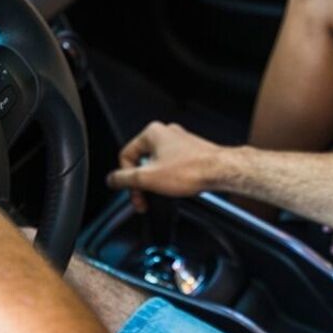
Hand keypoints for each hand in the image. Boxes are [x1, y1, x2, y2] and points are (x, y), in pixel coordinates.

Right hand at [106, 122, 228, 211]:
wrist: (221, 171)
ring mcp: (180, 142)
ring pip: (157, 165)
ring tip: (162, 194)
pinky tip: (176, 188)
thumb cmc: (192, 170)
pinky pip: (172, 166)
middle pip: (142, 162)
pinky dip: (170, 179)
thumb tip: (112, 179)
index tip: (132, 192)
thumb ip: (124, 179)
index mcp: (152, 133)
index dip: (126, 178)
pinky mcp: (191, 152)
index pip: (126, 156)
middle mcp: (166, 133)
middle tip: (144, 199)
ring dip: (156, 182)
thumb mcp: (148, 178)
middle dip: (142, 183)